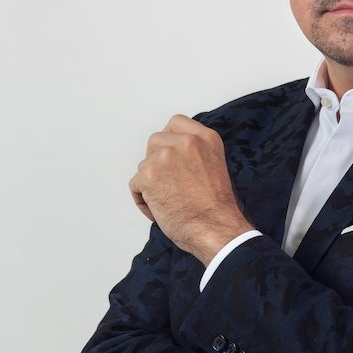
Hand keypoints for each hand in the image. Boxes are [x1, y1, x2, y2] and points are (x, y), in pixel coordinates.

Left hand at [129, 115, 251, 261]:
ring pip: (144, 165)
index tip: (170, 155)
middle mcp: (185, 142)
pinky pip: (135, 185)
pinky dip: (142, 200)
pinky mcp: (149, 175)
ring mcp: (165, 156)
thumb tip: (171, 157)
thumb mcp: (214, 166)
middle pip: (155, 142)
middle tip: (168, 184)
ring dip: (150, 183)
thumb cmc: (217, 208)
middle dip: (156, 162)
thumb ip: (194, 154)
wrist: (217, 229)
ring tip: (167, 202)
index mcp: (205, 138)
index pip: (176, 123)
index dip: (169, 140)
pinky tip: (159, 211)